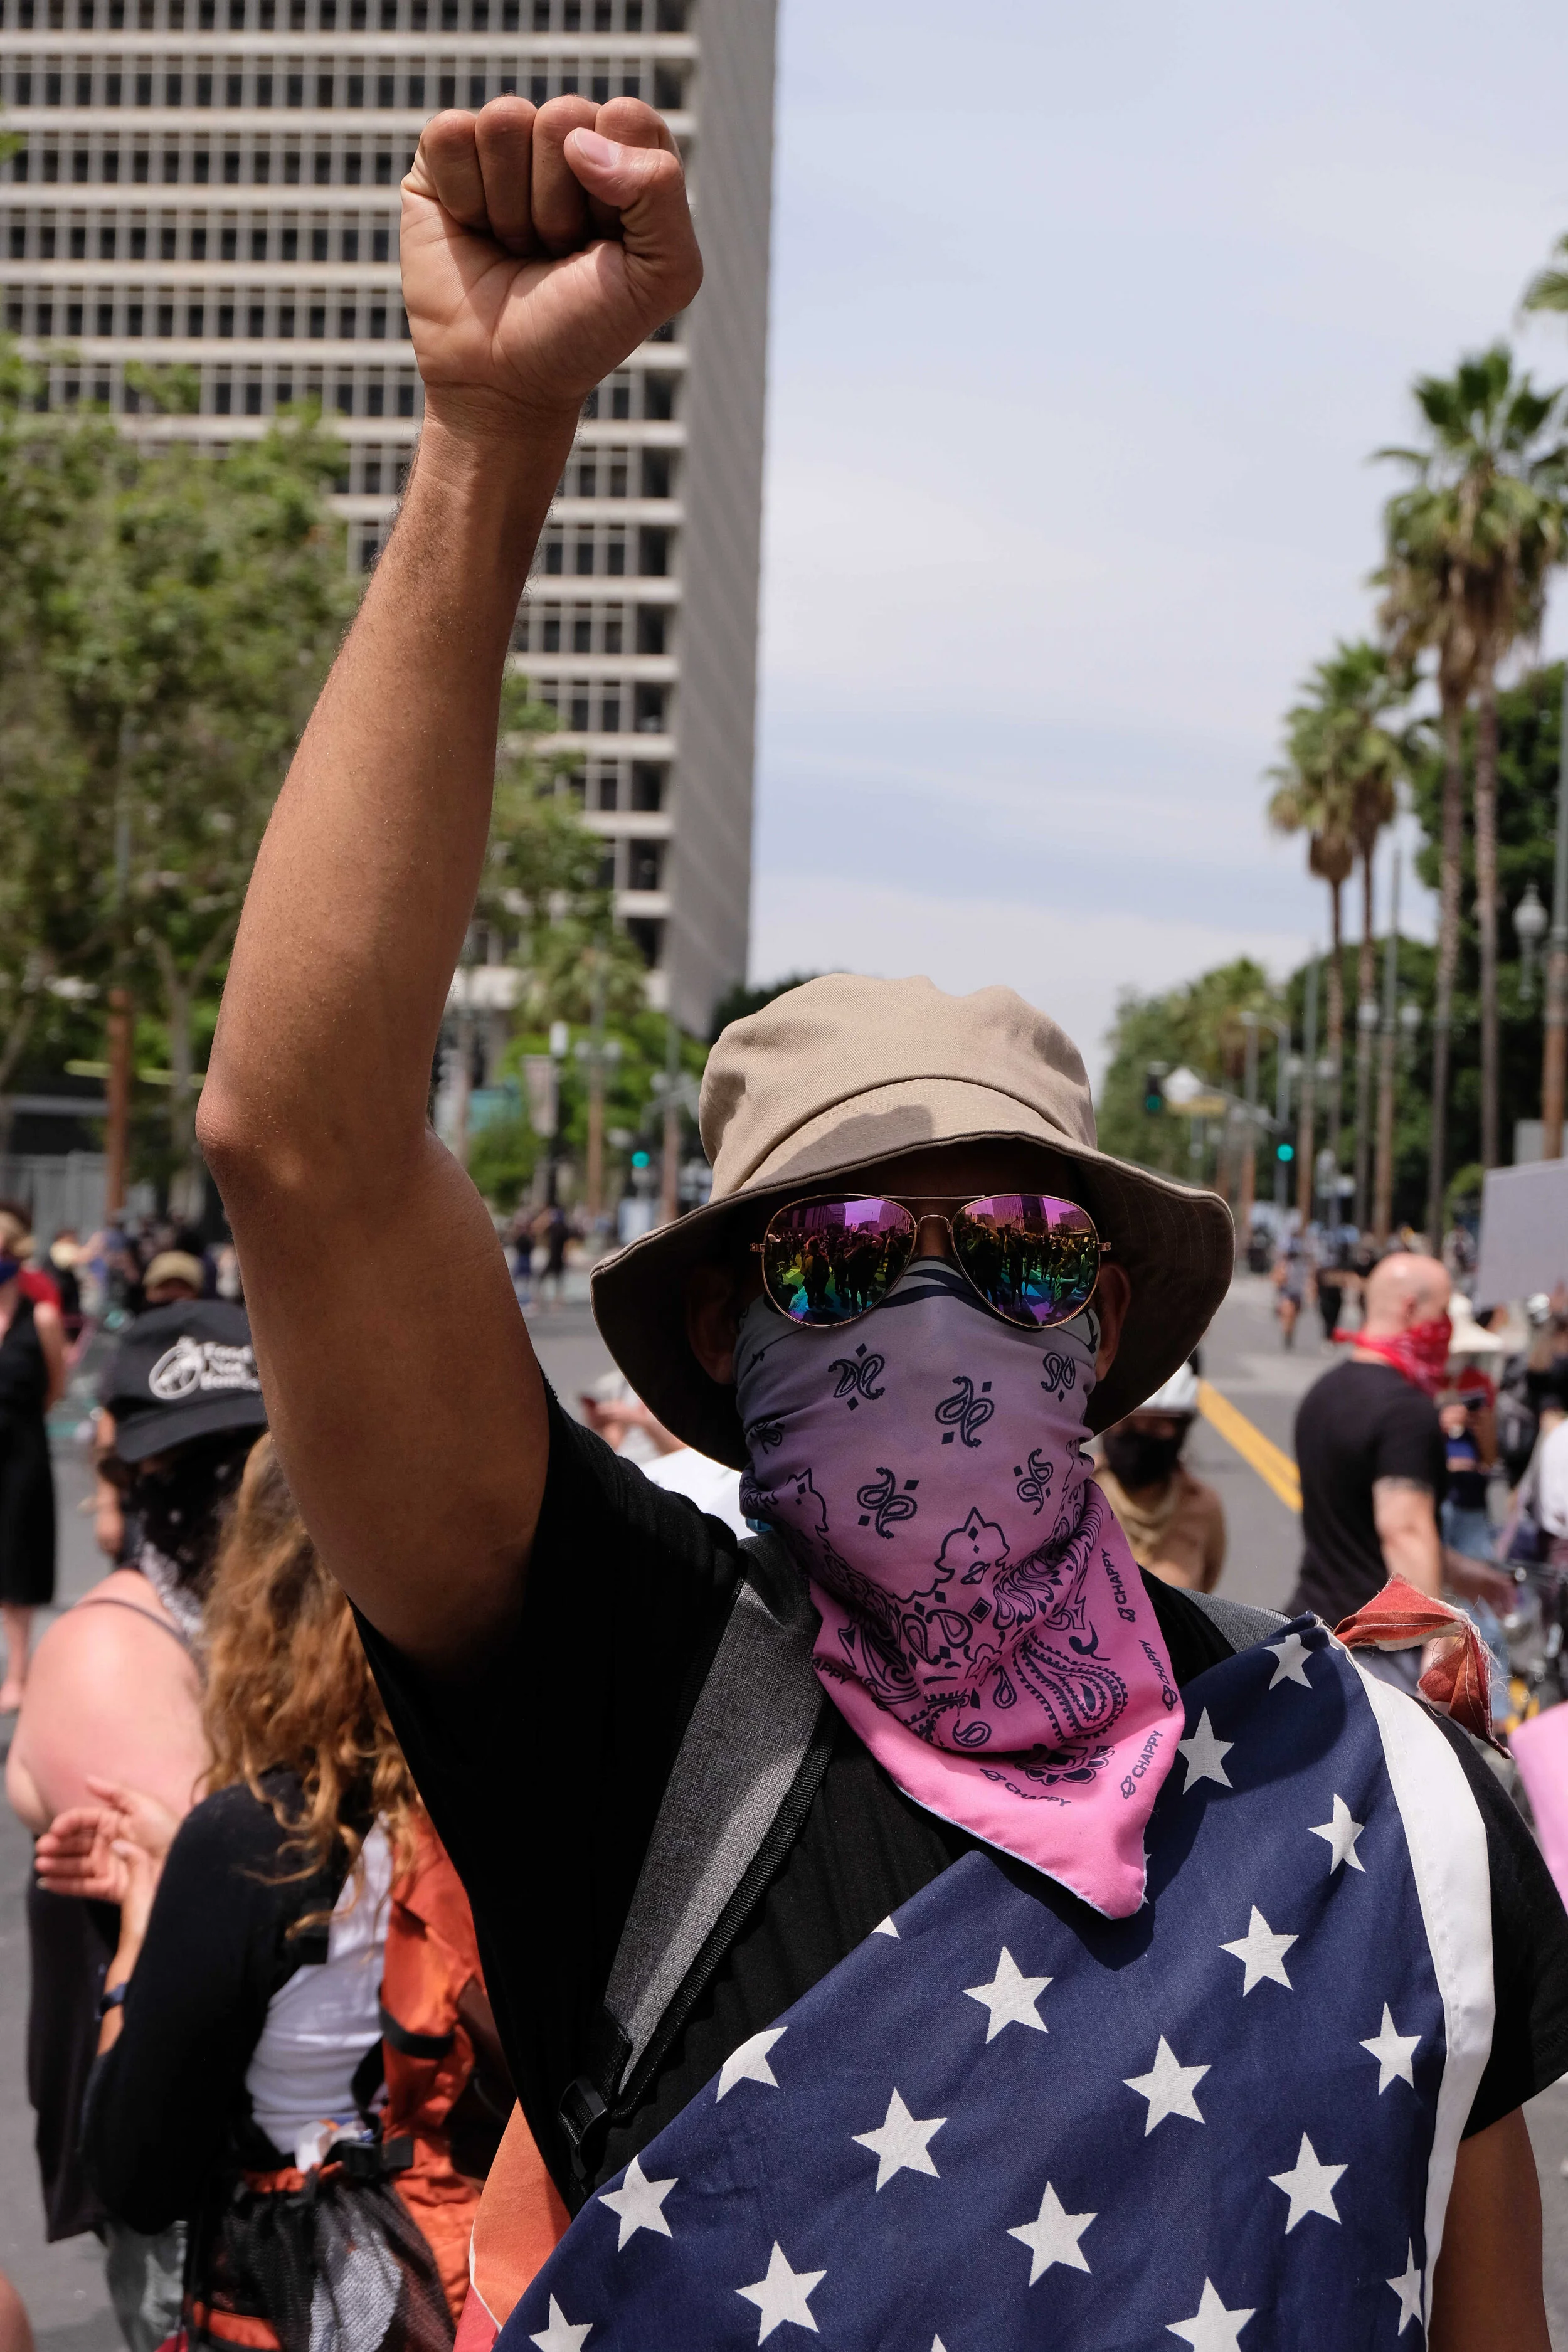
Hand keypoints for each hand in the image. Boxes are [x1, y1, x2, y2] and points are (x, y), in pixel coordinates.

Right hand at [35, 1777, 179, 1902]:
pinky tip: (47, 1881)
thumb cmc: (164, 1830)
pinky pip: (82, 1886)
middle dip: (56, 1845)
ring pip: (75, 1865)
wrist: (181, 1862)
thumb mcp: (143, 1804)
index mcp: (114, 1822)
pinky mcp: (109, 1888)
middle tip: (42, 1849)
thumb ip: (114, 1792)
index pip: (83, 1820)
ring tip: (41, 1864)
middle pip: (75, 1843)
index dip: (67, 1823)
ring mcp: (108, 1866)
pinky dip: (63, 1885)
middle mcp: (108, 1843)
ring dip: (56, 1864)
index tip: (55, 1830)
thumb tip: (86, 1779)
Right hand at [401, 95, 702, 436]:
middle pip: (564, 118)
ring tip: (516, 248)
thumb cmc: (585, 332)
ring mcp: (504, 146)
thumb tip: (580, 139)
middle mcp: (566, 142)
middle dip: (559, 204)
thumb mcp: (663, 276)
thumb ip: (662, 190)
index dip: (616, 187)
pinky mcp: (444, 158)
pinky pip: (451, 133)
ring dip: (511, 207)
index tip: (606, 245)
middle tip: (554, 254)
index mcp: (626, 158)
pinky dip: (463, 196)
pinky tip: (473, 232)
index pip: (627, 117)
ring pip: (504, 120)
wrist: (505, 383)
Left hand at [1443, 1551, 1514, 1611]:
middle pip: (1499, 1596)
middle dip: (1505, 1605)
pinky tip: (1484, 1617)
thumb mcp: (1484, 1574)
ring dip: (1495, 1609)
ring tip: (1500, 1619)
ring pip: (1490, 1601)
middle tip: (1508, 1615)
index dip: (1511, 1596)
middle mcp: (1486, 1584)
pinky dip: (1481, 1611)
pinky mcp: (1467, 1595)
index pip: (1506, 1587)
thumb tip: (1509, 1584)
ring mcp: (1477, 1589)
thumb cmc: (1467, 1569)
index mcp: (1492, 1577)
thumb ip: (1497, 1579)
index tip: (1514, 1606)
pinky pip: (1476, 1604)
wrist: (1447, 1568)